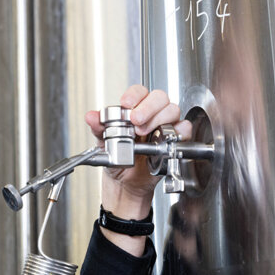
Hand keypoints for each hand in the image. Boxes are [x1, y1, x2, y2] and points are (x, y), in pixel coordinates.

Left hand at [84, 85, 191, 254]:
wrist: (124, 182)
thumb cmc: (117, 158)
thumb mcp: (103, 142)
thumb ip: (98, 128)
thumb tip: (91, 116)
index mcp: (134, 110)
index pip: (139, 92)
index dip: (134, 95)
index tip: (126, 104)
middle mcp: (152, 115)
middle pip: (159, 98)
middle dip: (148, 107)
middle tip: (135, 120)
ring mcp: (165, 126)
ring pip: (172, 110)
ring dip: (158, 120)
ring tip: (143, 133)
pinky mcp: (175, 140)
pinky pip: (184, 129)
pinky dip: (177, 131)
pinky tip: (163, 138)